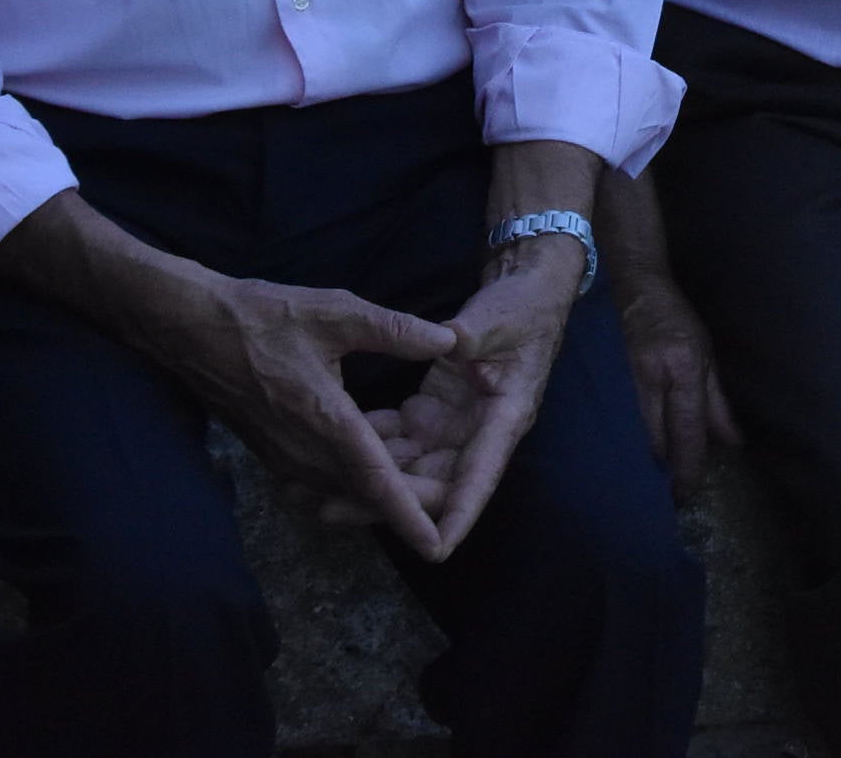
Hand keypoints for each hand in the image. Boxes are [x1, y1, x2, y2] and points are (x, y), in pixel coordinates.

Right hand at [165, 274, 456, 557]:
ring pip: (343, 491)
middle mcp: (302, 452)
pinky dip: (352, 474)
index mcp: (325, 421)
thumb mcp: (337, 312)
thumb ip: (396, 331)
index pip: (375, 482)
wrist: (190, 331)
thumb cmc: (262, 317)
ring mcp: (283, 458)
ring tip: (423, 460)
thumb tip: (449, 341)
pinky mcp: (272, 454)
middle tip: (451, 488)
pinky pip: (321, 480)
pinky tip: (377, 442)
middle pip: (364, 495)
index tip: (437, 546)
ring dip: (380, 485)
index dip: (409, 515)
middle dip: (408, 499)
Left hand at [352, 244, 580, 559]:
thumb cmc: (522, 307)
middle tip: (332, 508)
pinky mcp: (434, 412)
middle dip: (390, 503)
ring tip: (315, 490)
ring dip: (372, 480)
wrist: (525, 291)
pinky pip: (399, 442)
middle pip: (435, 483)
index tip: (436, 549)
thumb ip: (472, 333)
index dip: (460, 513)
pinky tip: (328, 447)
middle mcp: (479, 431)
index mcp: (504, 416)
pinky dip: (369, 446)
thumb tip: (448, 340)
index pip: (481, 474)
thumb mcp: (500, 318)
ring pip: (412, 469)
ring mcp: (454, 425)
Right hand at [614, 260, 738, 499]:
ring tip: (656, 479)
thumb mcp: (706, 357)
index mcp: (682, 369)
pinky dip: (631, 442)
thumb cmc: (677, 321)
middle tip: (673, 492)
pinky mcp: (606, 383)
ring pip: (635, 437)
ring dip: (647, 460)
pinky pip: (620, 424)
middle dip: (666, 469)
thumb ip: (717, 403)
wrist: (634, 290)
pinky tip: (636, 453)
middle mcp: (652, 378)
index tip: (688, 491)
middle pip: (656, 440)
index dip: (688, 464)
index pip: (686, 428)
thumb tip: (732, 443)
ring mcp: (624, 381)